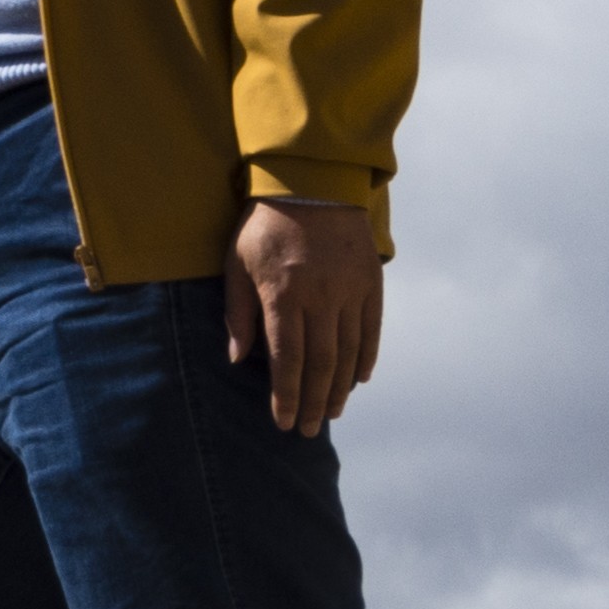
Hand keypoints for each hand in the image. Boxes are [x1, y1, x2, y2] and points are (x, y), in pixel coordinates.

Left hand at [222, 199, 383, 436]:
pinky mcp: (371, 281)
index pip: (286, 359)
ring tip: (331, 411)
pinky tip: (358, 379)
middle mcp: (320, 296)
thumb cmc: (263, 223)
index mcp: (282, 293)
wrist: (311, 179)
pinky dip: (366, 357)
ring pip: (348, 352)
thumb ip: (238, 312)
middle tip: (309, 429)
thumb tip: (239, 359)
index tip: (284, 422)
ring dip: (340, 387)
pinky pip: (372, 329)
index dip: (286, 396)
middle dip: (314, 402)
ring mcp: (349, 289)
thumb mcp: (237, 262)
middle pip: (320, 364)